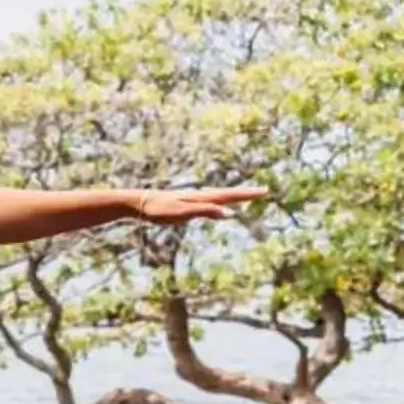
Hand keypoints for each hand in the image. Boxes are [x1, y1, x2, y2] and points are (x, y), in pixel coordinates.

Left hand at [133, 185, 267, 223]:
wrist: (139, 203)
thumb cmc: (159, 209)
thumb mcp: (183, 212)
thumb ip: (205, 211)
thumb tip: (229, 213)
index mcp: (202, 197)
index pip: (230, 195)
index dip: (247, 194)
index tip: (265, 191)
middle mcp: (200, 195)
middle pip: (228, 193)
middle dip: (246, 193)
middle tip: (264, 191)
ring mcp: (193, 199)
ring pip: (219, 197)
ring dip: (234, 197)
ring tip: (247, 197)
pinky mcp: (186, 204)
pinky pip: (209, 202)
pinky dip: (220, 203)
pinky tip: (219, 207)